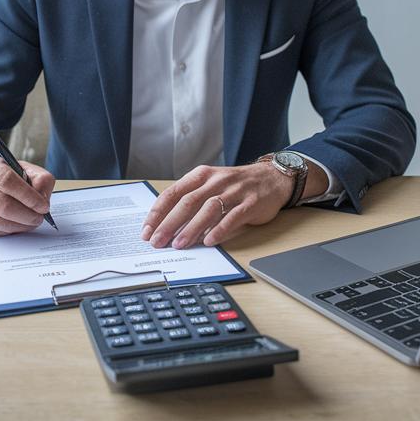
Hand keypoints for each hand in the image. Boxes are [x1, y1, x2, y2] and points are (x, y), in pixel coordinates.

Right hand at [0, 154, 54, 235]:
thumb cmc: (4, 176)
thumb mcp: (22, 169)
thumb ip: (39, 179)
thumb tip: (43, 199)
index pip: (7, 181)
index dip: (28, 196)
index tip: (43, 206)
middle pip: (2, 204)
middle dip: (26, 215)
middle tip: (39, 218)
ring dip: (20, 226)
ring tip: (31, 222)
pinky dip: (9, 231)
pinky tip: (17, 224)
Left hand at [140, 164, 292, 248]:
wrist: (272, 177)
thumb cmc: (235, 185)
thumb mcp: (210, 184)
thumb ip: (191, 199)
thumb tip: (165, 224)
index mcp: (201, 175)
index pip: (173, 193)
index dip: (158, 212)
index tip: (147, 230)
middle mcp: (216, 181)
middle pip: (188, 202)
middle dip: (169, 223)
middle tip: (157, 241)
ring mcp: (235, 191)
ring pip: (209, 209)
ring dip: (192, 228)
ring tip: (179, 244)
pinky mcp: (251, 202)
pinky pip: (233, 216)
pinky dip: (220, 229)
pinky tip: (209, 241)